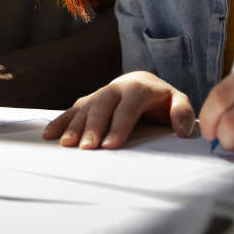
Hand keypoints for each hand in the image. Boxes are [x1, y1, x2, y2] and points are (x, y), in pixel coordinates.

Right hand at [41, 70, 195, 148]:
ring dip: (74, 126)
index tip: (111, 146)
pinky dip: (60, 122)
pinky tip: (49, 135)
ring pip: (85, 108)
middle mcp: (116, 87)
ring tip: (67, 145)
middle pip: (102, 106)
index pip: (128, 107)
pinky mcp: (89, 100)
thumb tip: (182, 130)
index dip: (119, 126)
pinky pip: (72, 110)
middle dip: (93, 127)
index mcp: (139, 87)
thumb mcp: (178, 102)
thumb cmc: (162, 101)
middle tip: (87, 148)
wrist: (144, 84)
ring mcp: (100, 93)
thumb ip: (183, 112)